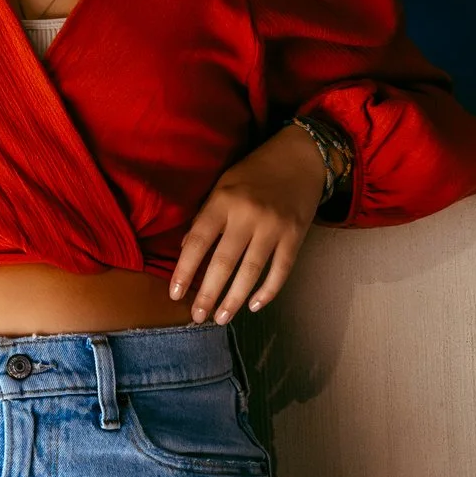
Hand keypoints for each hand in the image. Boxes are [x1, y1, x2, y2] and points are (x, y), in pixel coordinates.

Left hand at [169, 124, 324, 326]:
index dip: (185, 270)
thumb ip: (205, 217)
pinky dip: (268, 290)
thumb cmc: (254, 173)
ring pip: (251, 270)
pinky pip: (281, 270)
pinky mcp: (295, 236)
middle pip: (224, 262)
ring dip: (235, 299)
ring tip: (221, 318)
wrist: (300, 157)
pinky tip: (254, 305)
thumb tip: (187, 250)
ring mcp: (274, 226)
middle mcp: (248, 215)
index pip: (199, 241)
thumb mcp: (222, 186)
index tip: (175, 294)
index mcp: (223, 201)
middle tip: (198, 317)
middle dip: (209, 294)